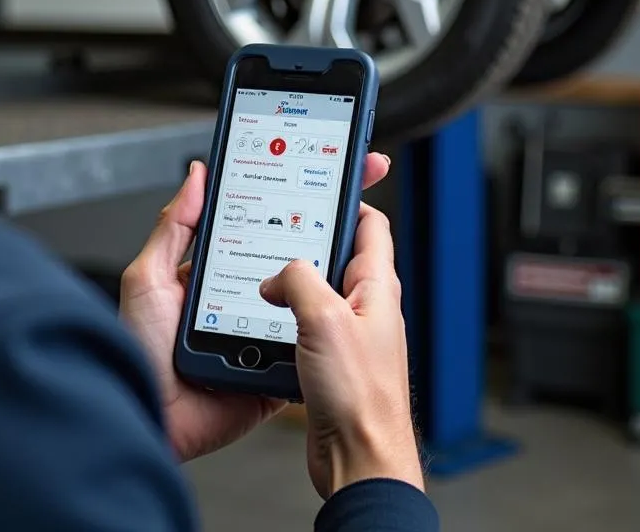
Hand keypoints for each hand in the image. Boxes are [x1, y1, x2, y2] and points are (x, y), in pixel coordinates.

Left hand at [119, 153, 391, 462]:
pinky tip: (342, 307)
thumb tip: (197, 176)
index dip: (287, 199)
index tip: (317, 168)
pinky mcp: (274, 369)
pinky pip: (306, 345)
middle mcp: (245, 295)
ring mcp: (263, 331)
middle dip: (325, 227)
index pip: (258, 224)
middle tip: (355, 195)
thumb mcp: (147, 278)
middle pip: (292, 255)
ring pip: (306, 298)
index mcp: (217, 268)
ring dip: (331, 279)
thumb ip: (173, 227)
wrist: (149, 420)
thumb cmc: (137, 352)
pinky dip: (325, 331)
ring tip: (359, 243)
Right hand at [260, 202, 422, 499]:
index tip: (323, 180)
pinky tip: (263, 317)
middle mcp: (365, 305)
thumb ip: (298, 280)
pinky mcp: (329, 358)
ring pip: (315, 288)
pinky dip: (282, 314)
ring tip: (264, 274)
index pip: (369, 223)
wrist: (359, 459)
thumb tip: (278, 274)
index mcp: (376, 286)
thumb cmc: (361, 399)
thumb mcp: (324, 319)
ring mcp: (348, 332)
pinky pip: (303, 321)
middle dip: (304, 240)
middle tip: (277, 227)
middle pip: (335, 253)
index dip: (347, 197)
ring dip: (288, 281)